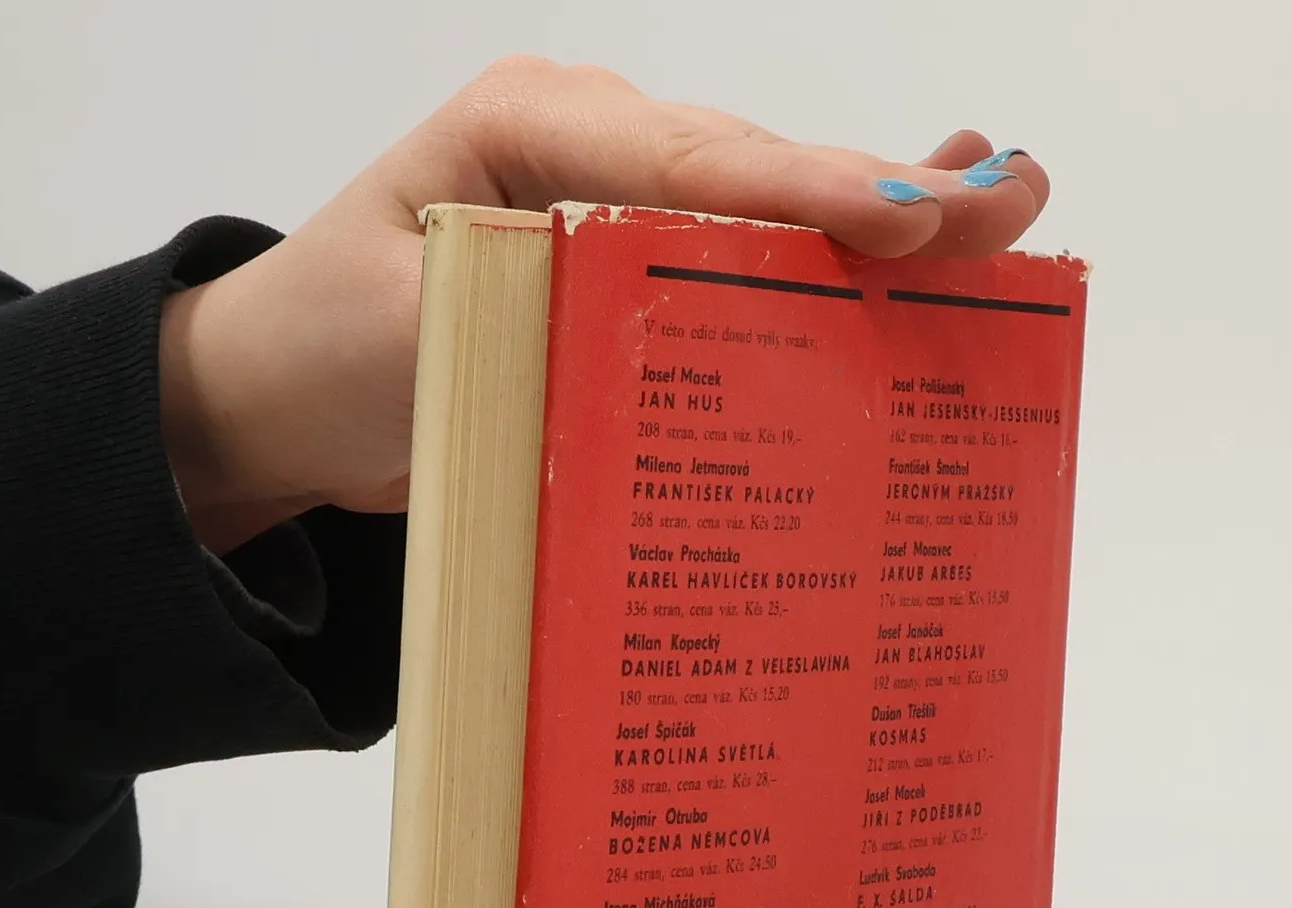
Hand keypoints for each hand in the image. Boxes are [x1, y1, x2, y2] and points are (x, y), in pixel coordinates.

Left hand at [158, 57, 1050, 550]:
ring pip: (768, 207)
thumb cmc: (324, 349)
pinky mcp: (635, 270)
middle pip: (753, 170)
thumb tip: (657, 351)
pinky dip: (836, 246)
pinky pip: (747, 253)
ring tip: (1008, 208)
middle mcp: (588, 149)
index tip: (898, 214)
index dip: (799, 189)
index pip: (683, 161)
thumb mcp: (407, 336)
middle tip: (1007, 206)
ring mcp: (619, 204)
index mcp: (528, 131)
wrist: (283, 391)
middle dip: (880, 193)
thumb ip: (526, 322)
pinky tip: (930, 218)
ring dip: (886, 215)